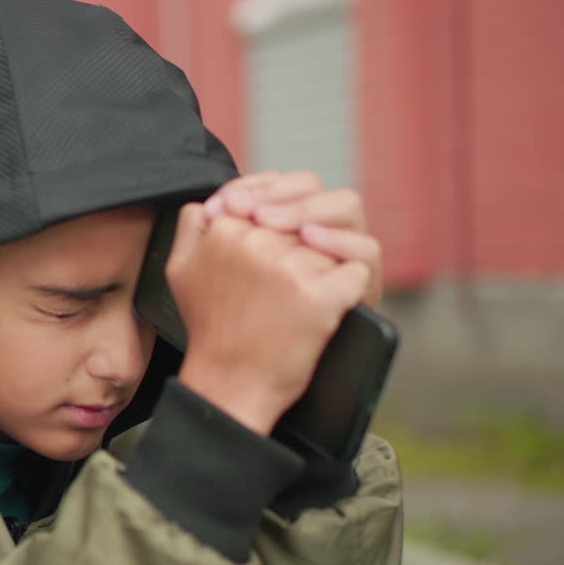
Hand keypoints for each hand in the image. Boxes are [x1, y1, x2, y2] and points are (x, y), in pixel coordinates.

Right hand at [167, 203, 369, 435]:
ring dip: (324, 267)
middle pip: (304, 221)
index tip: (273, 245)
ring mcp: (290, 268)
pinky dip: (348, 288)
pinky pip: (354, 271)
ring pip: (330, 244)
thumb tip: (217, 200)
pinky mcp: (320, 296)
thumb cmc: (210, 330)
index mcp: (224, 229)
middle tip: (282, 282)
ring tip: (296, 299)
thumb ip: (193, 225)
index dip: (279, 220)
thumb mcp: (181, 270)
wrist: (230, 386)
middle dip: (301, 244)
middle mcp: (256, 241)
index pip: (273, 200)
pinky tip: (326, 305)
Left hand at [202, 170, 382, 307]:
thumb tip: (207, 204)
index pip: (278, 183)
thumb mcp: (198, 273)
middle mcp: (314, 232)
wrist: (245, 381)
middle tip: (255, 217)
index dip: (256, 186)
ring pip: (345, 207)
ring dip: (308, 210)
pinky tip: (311, 242)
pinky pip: (364, 252)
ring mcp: (339, 256)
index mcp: (281, 224)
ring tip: (274, 225)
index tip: (229, 205)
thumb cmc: (227, 322)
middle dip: (280, 195)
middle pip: (311, 187)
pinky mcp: (358, 285)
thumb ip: (199, 232)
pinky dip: (341, 243)